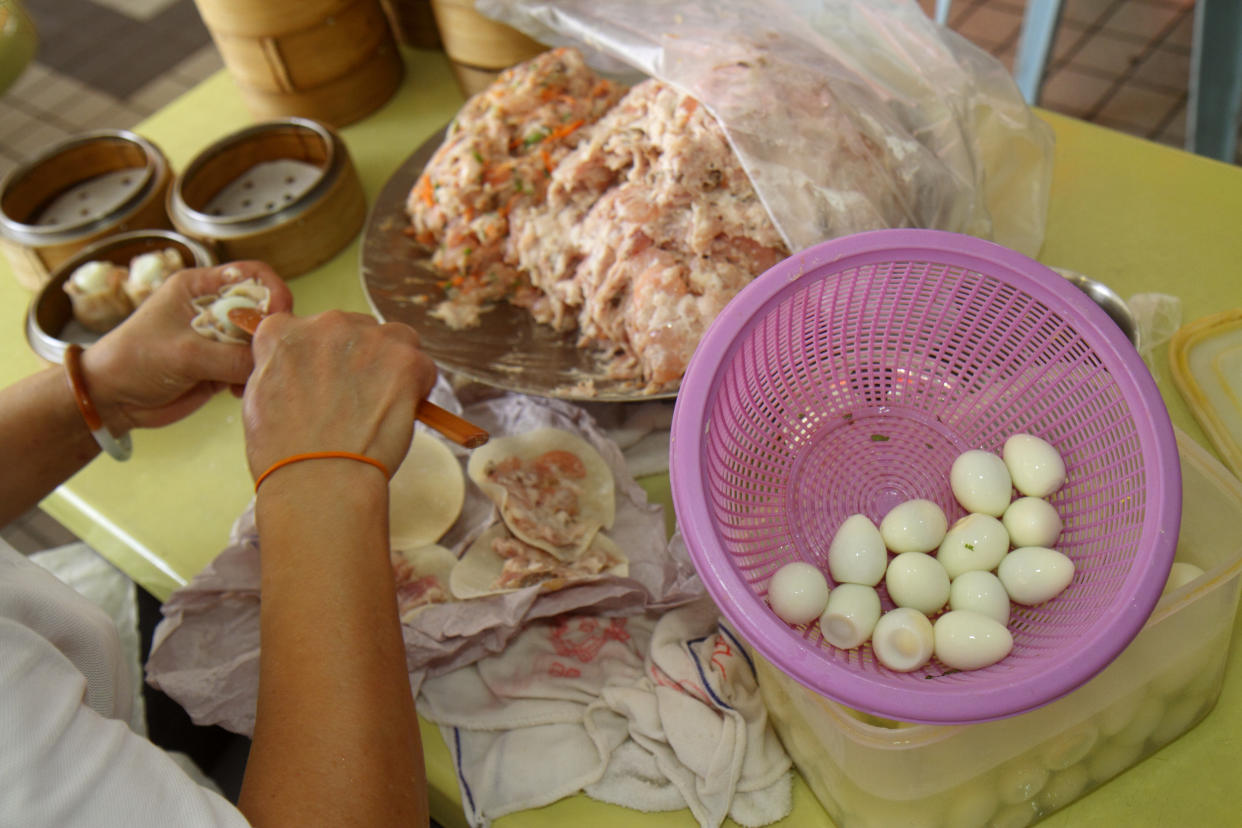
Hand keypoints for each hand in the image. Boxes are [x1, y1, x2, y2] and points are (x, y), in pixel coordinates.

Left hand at [82, 261, 292, 433]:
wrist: (111, 399)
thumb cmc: (134, 361)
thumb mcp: (184, 354)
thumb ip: (231, 356)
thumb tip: (271, 360)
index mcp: (199, 288)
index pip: (251, 275)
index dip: (272, 291)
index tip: (281, 315)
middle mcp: (212, 309)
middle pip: (262, 310)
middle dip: (269, 331)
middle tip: (268, 353)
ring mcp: (218, 339)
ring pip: (259, 342)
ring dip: (260, 360)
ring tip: (248, 378)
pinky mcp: (221, 367)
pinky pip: (250, 368)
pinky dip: (251, 379)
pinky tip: (237, 391)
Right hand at [241, 311, 438, 480]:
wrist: (318, 479)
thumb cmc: (283, 452)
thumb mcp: (259, 396)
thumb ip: (280, 367)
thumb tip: (302, 365)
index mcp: (282, 333)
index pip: (308, 327)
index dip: (323, 356)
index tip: (327, 380)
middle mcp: (325, 325)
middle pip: (355, 329)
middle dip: (359, 359)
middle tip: (356, 400)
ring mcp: (368, 339)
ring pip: (395, 339)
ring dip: (393, 365)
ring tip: (381, 405)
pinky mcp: (405, 360)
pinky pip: (422, 365)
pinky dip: (418, 387)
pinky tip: (402, 413)